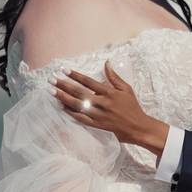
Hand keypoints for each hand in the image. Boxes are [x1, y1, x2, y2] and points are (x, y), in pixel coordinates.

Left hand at [52, 60, 167, 154]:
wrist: (139, 128)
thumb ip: (114, 77)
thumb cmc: (133, 107)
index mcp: (109, 93)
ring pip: (78, 106)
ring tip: (53, 92)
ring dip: (64, 98)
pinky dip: (71, 113)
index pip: (88, 82)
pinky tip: (62, 108)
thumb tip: (107, 63)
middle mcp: (102, 103)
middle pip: (79, 93)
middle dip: (64, 86)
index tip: (64, 70)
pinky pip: (81, 119)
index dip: (75, 75)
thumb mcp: (126, 89)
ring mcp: (99, 115)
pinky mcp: (97, 125)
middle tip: (52, 80)